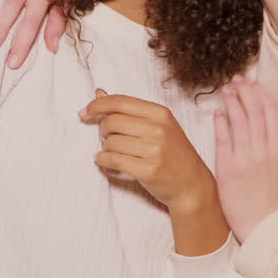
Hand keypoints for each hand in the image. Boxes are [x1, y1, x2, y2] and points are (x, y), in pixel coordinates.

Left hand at [81, 89, 215, 214]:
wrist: (191, 184)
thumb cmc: (173, 153)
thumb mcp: (158, 125)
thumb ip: (129, 109)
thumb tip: (99, 93)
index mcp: (160, 113)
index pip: (120, 102)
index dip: (97, 105)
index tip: (85, 112)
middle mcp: (158, 129)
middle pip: (112, 122)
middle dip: (102, 129)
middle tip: (106, 137)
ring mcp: (154, 150)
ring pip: (110, 142)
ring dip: (105, 148)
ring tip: (113, 151)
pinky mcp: (148, 170)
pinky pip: (113, 160)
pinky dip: (103, 160)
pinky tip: (105, 161)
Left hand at [214, 75, 277, 242]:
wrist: (260, 222)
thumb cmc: (269, 196)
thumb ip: (273, 143)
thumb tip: (266, 121)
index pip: (271, 111)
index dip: (261, 93)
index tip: (253, 83)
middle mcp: (263, 150)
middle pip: (254, 110)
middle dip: (245, 91)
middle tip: (237, 80)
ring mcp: (245, 158)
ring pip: (239, 121)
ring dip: (231, 102)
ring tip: (225, 90)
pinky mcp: (228, 167)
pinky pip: (223, 138)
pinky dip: (220, 123)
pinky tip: (217, 113)